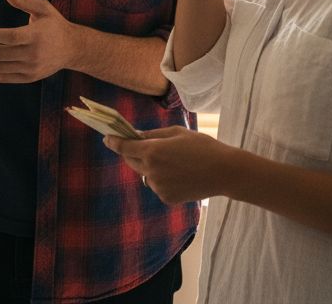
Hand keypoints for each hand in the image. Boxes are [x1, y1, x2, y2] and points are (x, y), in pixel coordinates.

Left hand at [0, 0, 77, 82]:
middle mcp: (34, 54)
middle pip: (0, 54)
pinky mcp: (29, 77)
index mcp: (36, 36)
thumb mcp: (43, 8)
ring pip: (0, 67)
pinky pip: (4, 78)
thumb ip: (24, 0)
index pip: (10, 37)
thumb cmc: (54, 24)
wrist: (72, 48)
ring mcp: (31, 68)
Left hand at [104, 126, 236, 203]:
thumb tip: (136, 136)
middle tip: (139, 145)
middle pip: (131, 161)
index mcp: (152, 151)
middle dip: (132, 153)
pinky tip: (181, 175)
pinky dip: (163, 180)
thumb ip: (154, 135)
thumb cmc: (202, 147)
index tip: (107, 138)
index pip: (124, 147)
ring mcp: (158, 187)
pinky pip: (158, 186)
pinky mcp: (166, 198)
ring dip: (151, 167)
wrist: (224, 172)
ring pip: (146, 174)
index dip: (113, 142)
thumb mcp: (178, 133)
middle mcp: (151, 171)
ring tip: (174, 162)